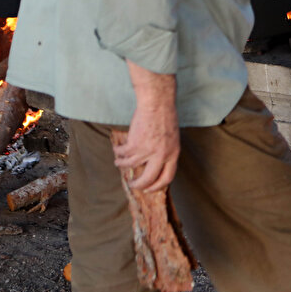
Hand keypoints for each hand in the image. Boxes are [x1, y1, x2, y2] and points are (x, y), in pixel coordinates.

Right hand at [113, 60, 179, 191]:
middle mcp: (161, 154)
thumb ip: (166, 151)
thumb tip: (156, 164)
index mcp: (173, 153)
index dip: (157, 186)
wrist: (157, 103)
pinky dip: (118, 152)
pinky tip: (117, 150)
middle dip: (138, 185)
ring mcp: (147, 150)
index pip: (167, 177)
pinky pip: (122, 153)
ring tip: (118, 161)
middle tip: (132, 184)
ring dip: (122, 164)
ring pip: (130, 165)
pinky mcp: (134, 144)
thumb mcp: (172, 137)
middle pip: (149, 179)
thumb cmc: (165, 116)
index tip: (149, 189)